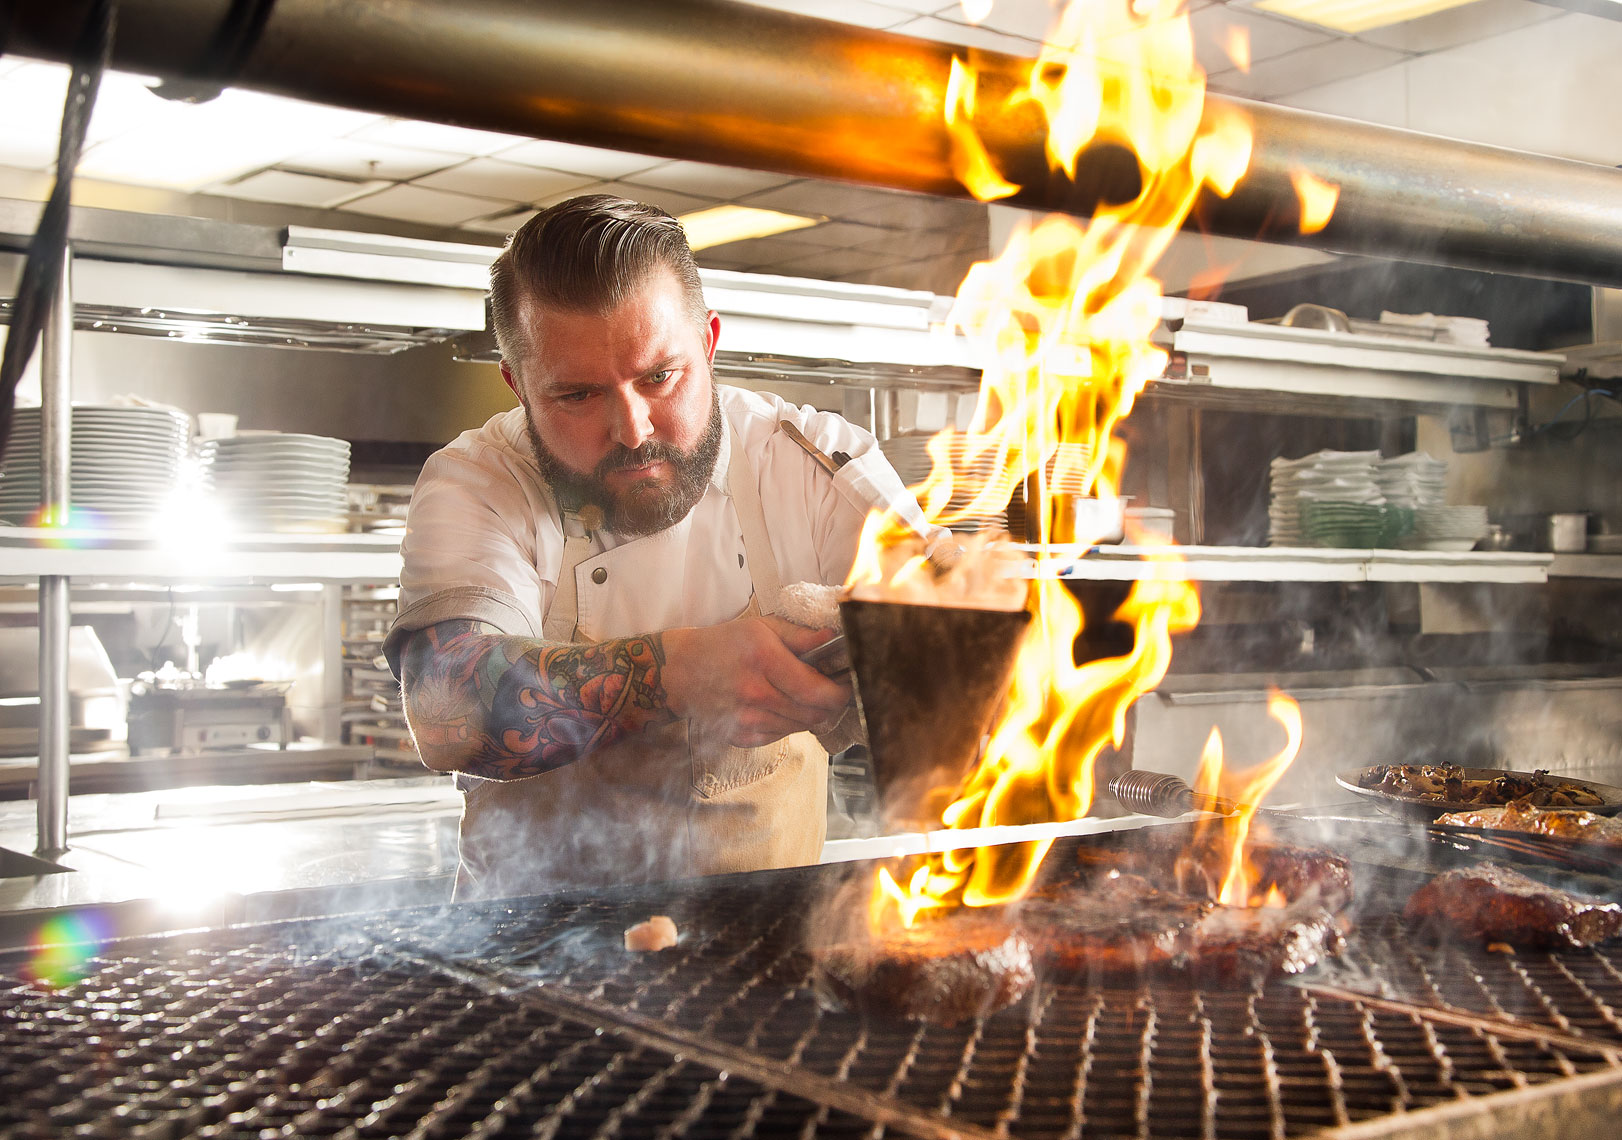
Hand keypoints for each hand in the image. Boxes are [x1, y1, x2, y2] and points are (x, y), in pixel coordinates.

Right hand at [662, 615, 852, 748]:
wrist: (680, 672)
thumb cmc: (723, 645)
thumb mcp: (761, 627)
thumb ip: (800, 636)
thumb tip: (832, 639)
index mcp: (764, 660)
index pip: (817, 690)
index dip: (839, 692)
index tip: (846, 685)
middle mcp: (756, 694)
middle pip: (814, 713)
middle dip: (830, 704)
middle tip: (832, 691)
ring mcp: (747, 720)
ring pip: (801, 727)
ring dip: (810, 714)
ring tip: (803, 696)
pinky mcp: (742, 737)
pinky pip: (782, 735)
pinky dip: (789, 723)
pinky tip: (779, 706)